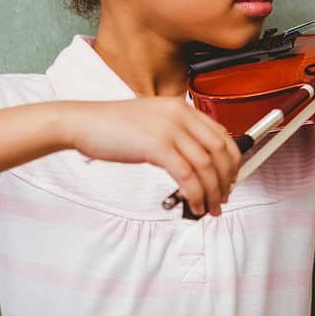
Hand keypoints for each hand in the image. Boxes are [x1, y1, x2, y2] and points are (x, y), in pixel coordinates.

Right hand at [60, 98, 240, 216]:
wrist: (82, 123)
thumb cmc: (111, 127)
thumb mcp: (152, 123)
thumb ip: (175, 135)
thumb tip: (196, 163)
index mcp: (181, 107)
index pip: (221, 134)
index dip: (232, 160)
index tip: (230, 178)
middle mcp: (179, 114)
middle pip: (219, 151)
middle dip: (226, 179)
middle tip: (224, 197)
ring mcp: (169, 129)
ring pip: (206, 166)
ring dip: (213, 192)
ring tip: (211, 207)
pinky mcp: (157, 146)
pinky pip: (187, 176)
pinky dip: (195, 195)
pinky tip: (193, 205)